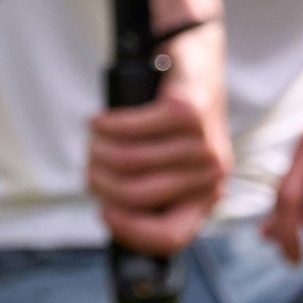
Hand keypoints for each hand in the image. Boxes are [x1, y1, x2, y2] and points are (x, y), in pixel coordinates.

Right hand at [87, 19, 231, 254]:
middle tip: (92, 161)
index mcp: (205, 196)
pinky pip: (130, 129)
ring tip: (96, 138)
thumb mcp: (169, 166)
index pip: (169, 238)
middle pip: (134, 196)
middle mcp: (211, 174)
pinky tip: (101, 121)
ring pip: (127, 161)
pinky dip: (106, 125)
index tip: (105, 213)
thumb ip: (148, 197)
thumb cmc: (175, 123)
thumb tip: (111, 215)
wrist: (197, 63)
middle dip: (99, 180)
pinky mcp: (187, 111)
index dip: (128, 232)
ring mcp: (202, 142)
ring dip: (98, 149)